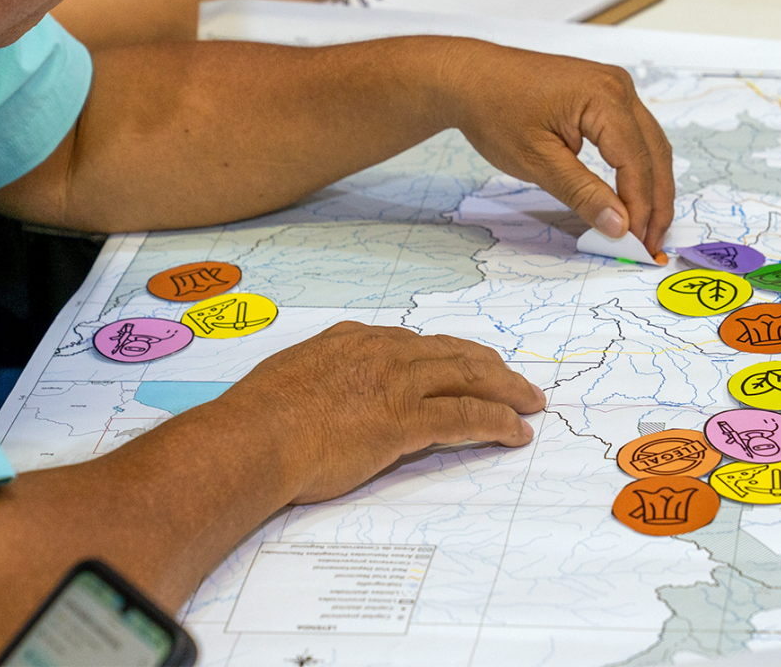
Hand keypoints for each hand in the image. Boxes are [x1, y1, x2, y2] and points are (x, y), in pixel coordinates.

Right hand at [221, 321, 544, 504]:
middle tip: (515, 380)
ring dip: (507, 390)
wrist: (251, 439)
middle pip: (454, 353)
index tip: (466, 363)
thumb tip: (330, 384)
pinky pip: (467, 416)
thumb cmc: (256, 419)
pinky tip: (515, 431)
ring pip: (469, 378)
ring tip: (529, 402)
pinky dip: (498, 422)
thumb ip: (323, 373)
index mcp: (355, 340)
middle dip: (490, 366)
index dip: (449, 354)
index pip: (417, 344)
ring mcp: (398, 384)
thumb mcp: (293, 375)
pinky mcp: (406, 420)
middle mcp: (383, 353)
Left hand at [437, 42, 673, 256]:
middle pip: (654, 153)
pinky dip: (637, 167)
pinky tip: (632, 195)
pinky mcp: (605, 94)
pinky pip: (634, 135)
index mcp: (605, 98)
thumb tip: (620, 226)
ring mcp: (614, 87)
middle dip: (656, 202)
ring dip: (651, 186)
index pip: (636, 162)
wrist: (471, 78)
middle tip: (651, 243)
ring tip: (646, 226)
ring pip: (650, 145)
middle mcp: (618, 87)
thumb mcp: (537, 160)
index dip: (640, 207)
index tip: (637, 243)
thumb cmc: (495, 111)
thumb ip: (583, 193)